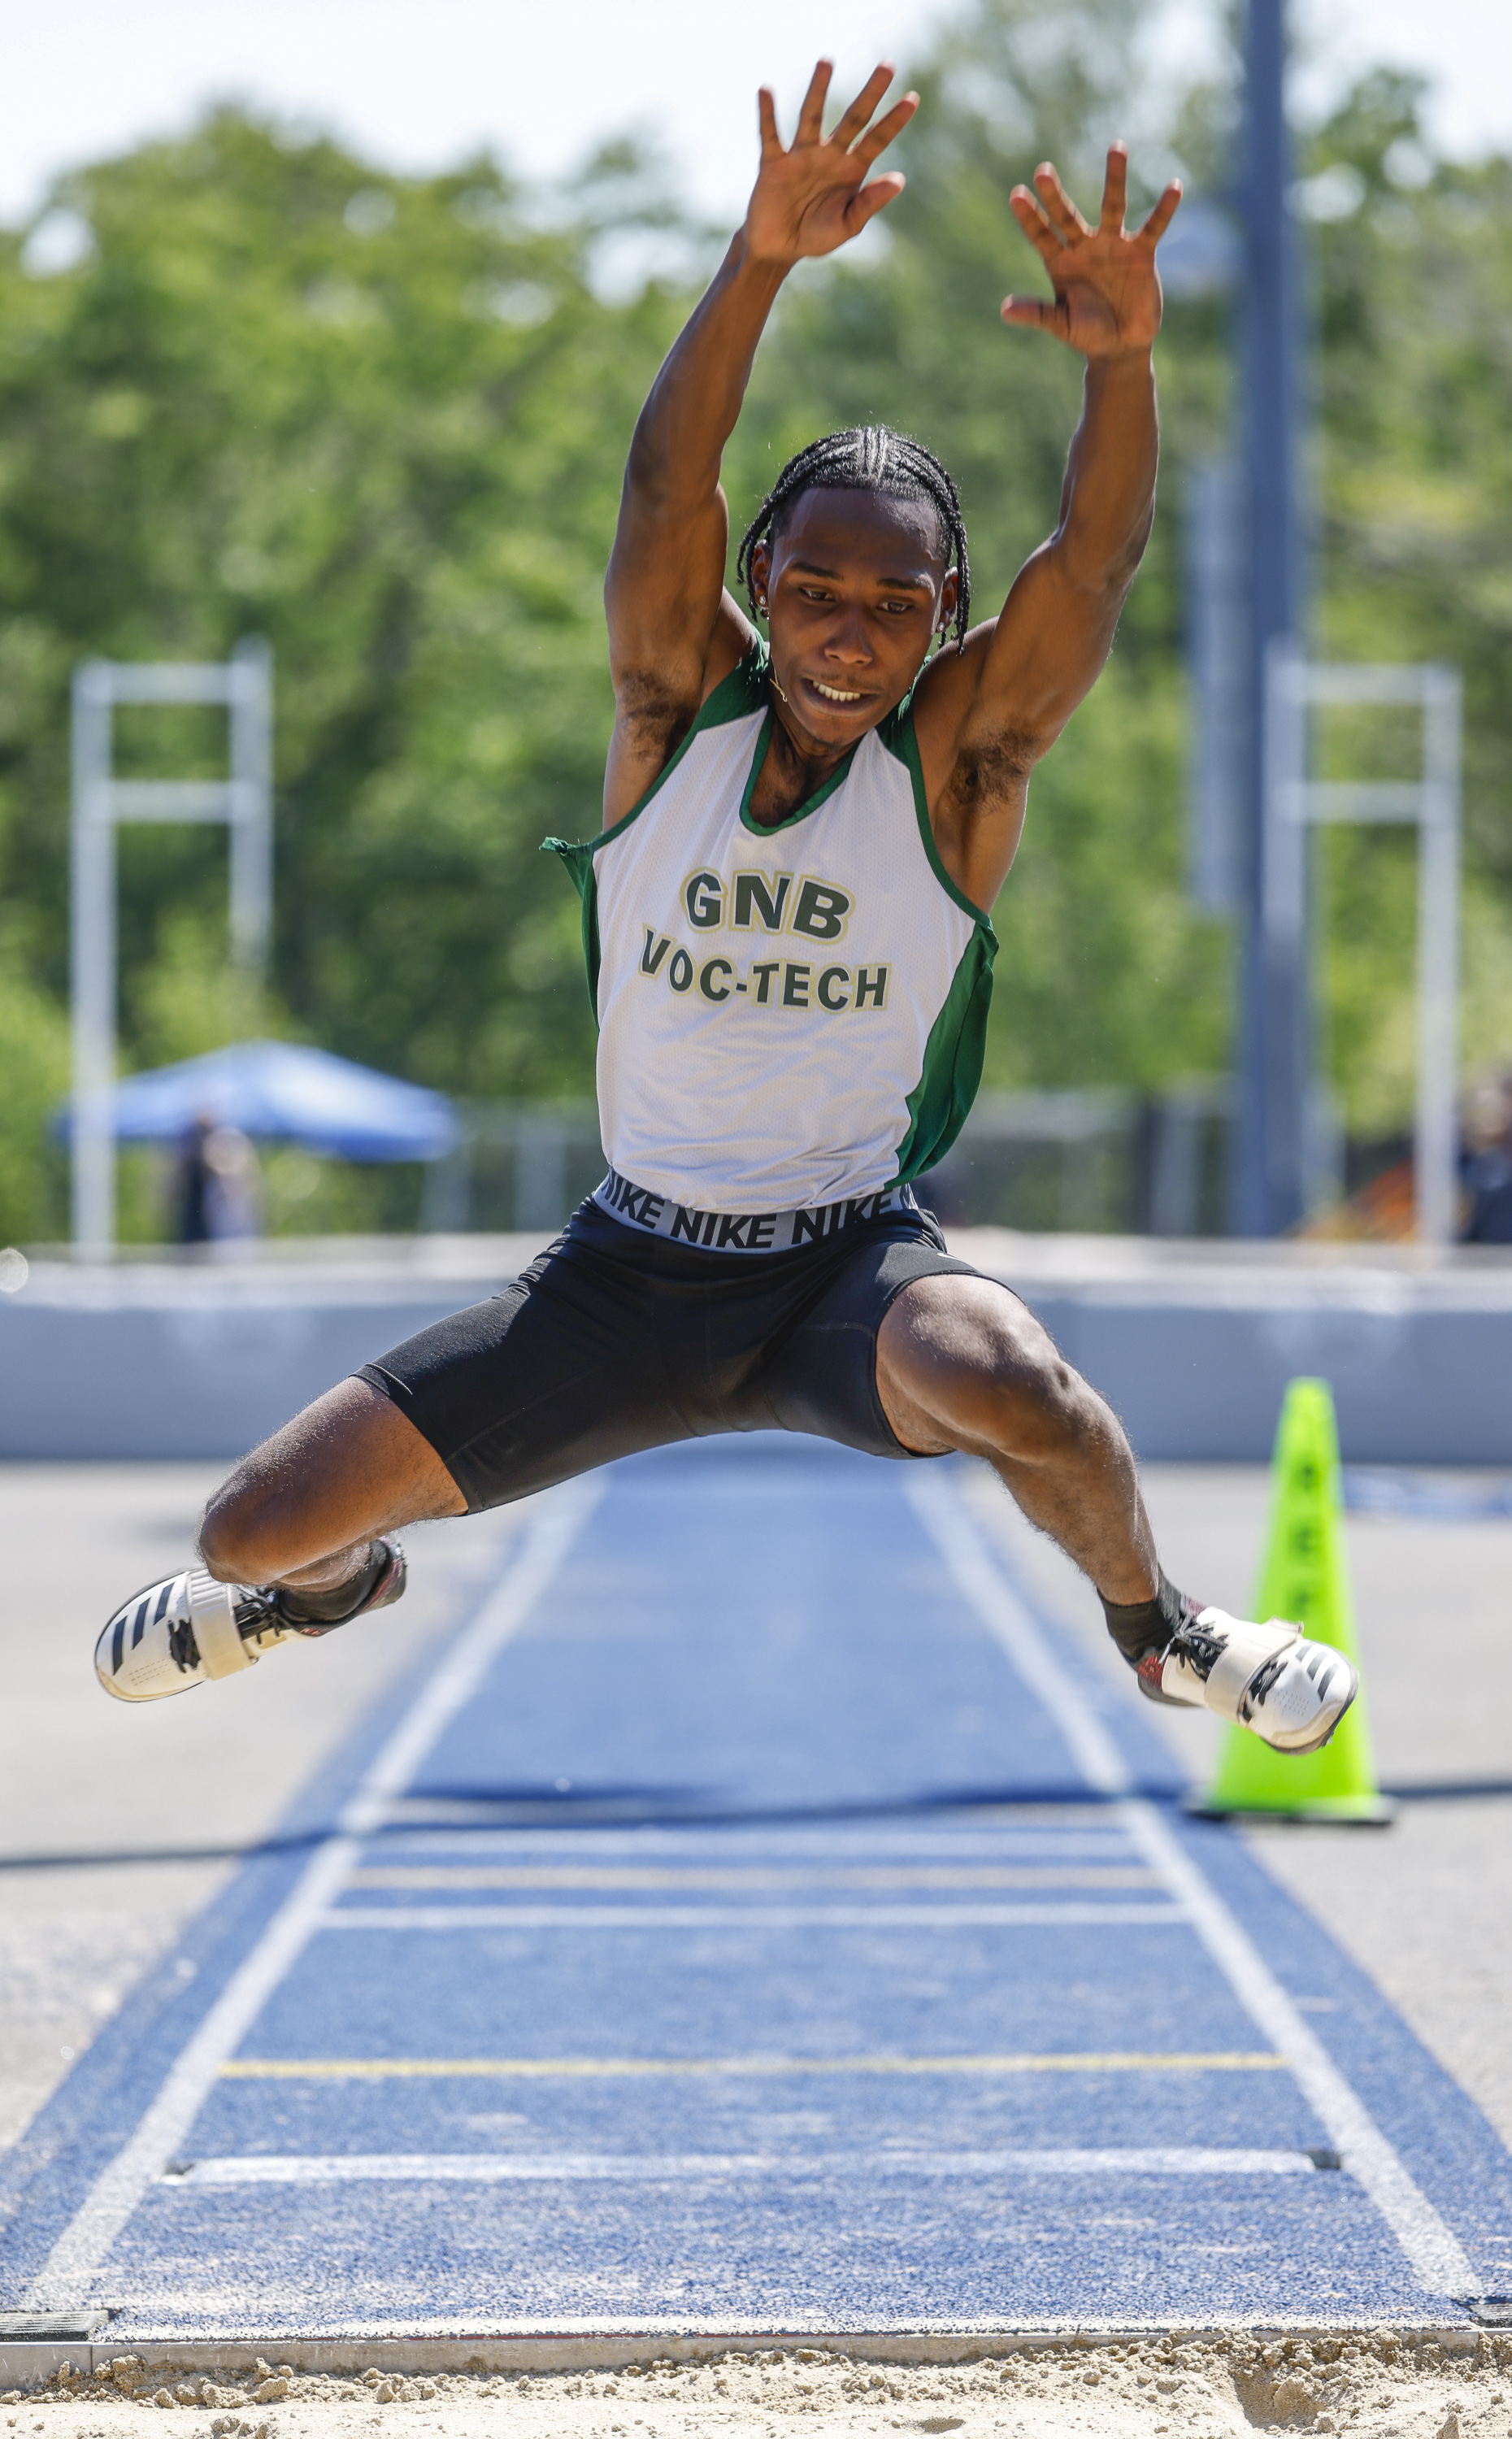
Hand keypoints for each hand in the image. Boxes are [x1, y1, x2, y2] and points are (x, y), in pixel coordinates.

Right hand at [744, 60, 917, 267]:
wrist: (779, 249)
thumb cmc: (816, 236)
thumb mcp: (847, 225)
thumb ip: (870, 203)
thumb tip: (899, 180)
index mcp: (851, 169)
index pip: (876, 139)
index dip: (894, 120)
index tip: (913, 98)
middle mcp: (829, 154)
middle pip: (853, 118)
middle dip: (871, 94)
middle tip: (888, 66)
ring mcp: (801, 155)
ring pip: (811, 116)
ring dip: (818, 90)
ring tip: (827, 61)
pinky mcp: (774, 163)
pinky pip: (770, 135)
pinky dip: (767, 114)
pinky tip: (766, 91)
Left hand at [1003, 146, 1180, 357]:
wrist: (1121, 345)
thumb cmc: (1087, 335)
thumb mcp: (1061, 326)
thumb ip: (1037, 314)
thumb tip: (1004, 310)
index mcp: (1061, 263)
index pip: (1041, 235)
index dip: (1030, 217)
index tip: (1016, 195)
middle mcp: (1084, 247)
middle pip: (1067, 216)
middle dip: (1055, 195)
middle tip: (1042, 170)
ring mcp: (1113, 245)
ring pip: (1113, 206)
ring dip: (1114, 178)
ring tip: (1116, 147)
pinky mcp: (1141, 252)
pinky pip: (1154, 227)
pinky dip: (1164, 209)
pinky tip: (1175, 187)